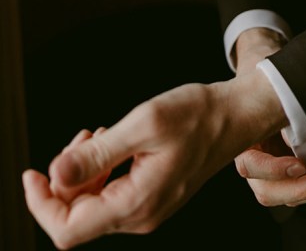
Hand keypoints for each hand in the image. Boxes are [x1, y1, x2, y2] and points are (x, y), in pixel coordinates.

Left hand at [23, 72, 286, 248]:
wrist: (235, 115)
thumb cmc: (198, 115)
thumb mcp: (144, 124)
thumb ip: (99, 153)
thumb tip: (57, 174)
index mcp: (136, 203)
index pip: (67, 229)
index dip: (41, 204)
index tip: (31, 173)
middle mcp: (141, 215)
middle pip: (77, 218)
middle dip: (64, 180)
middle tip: (81, 137)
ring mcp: (148, 208)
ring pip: (92, 206)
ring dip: (83, 173)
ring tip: (97, 135)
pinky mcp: (153, 195)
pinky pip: (111, 195)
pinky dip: (100, 172)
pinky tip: (111, 142)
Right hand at [233, 28, 305, 206]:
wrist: (276, 81)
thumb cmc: (269, 80)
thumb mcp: (270, 83)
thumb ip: (278, 96)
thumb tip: (295, 108)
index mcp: (242, 139)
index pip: (250, 165)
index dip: (274, 169)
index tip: (300, 165)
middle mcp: (254, 161)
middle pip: (269, 191)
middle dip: (301, 189)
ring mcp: (272, 170)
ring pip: (289, 195)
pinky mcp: (292, 172)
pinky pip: (304, 187)